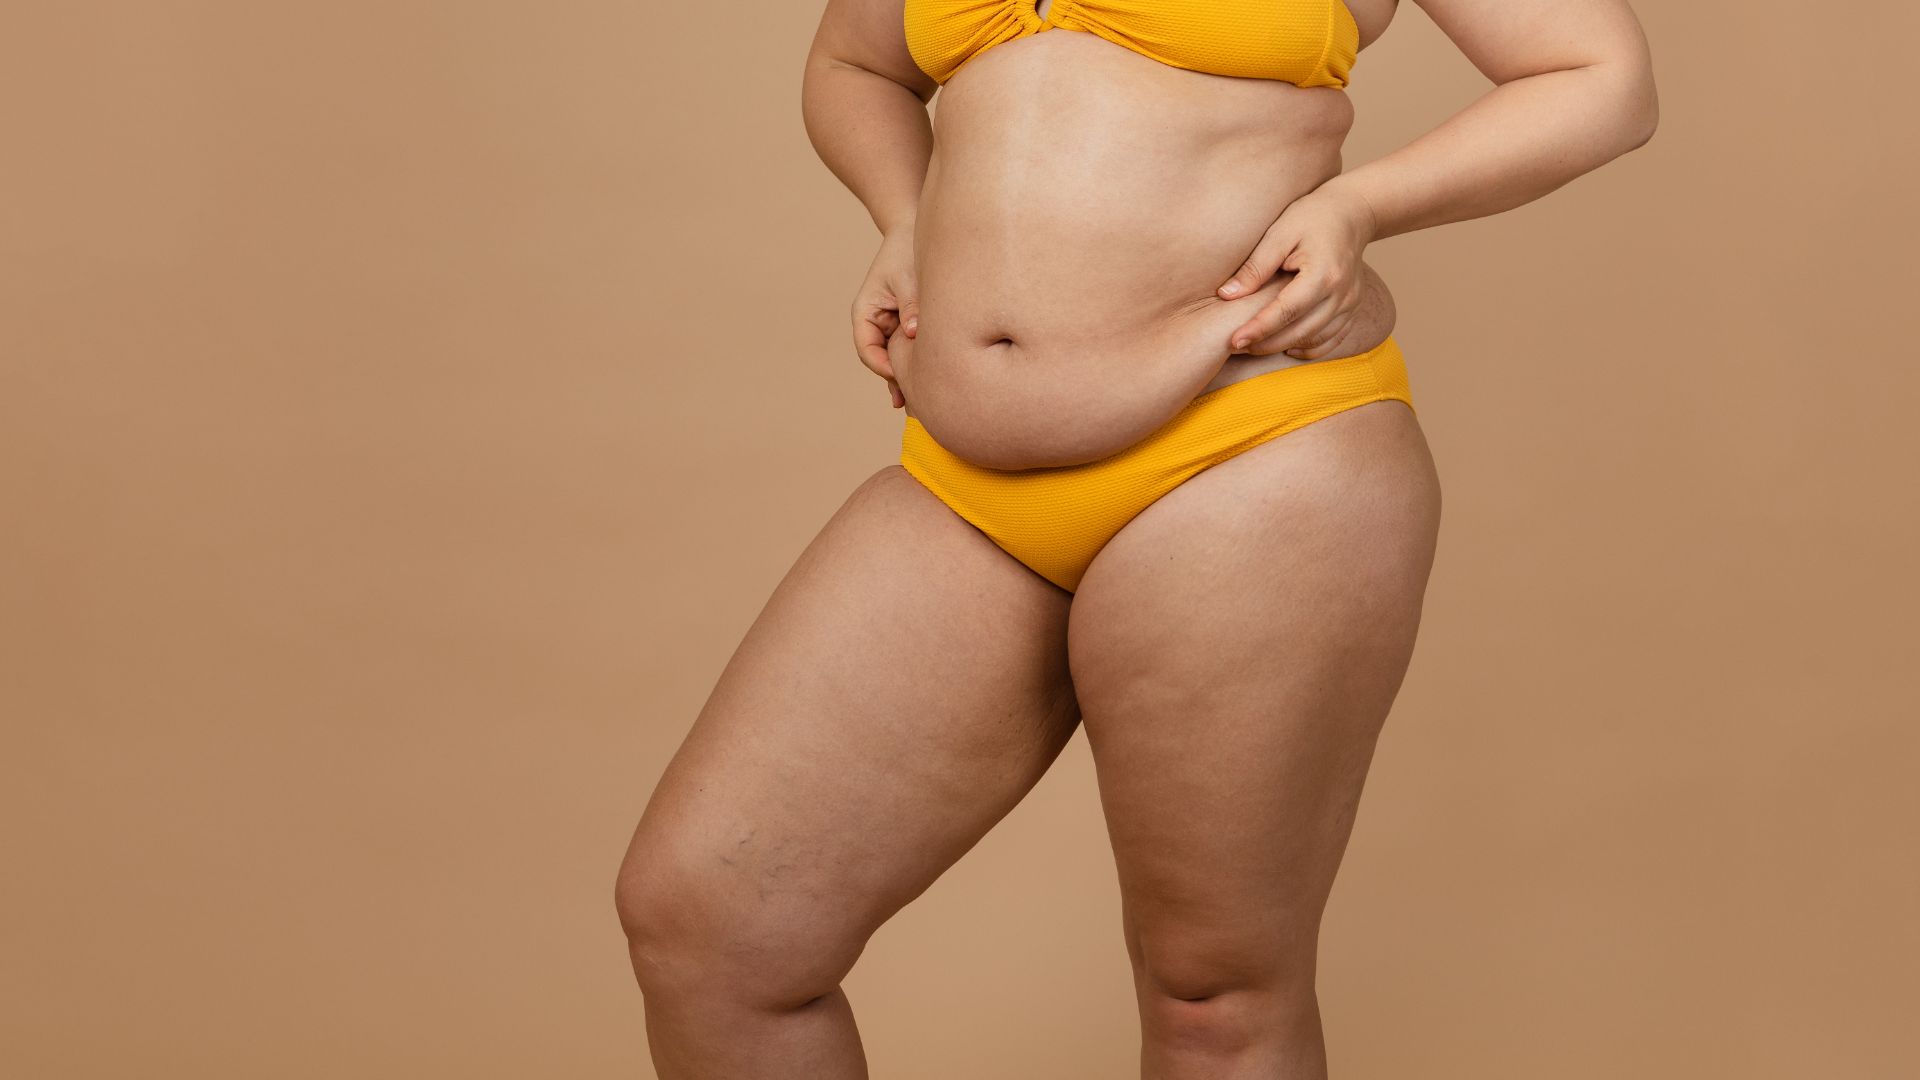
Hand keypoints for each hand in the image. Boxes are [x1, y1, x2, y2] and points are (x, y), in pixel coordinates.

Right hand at [851, 225, 916, 408]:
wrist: (911, 233)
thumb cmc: (904, 251)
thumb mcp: (906, 278)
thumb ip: (910, 307)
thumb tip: (914, 333)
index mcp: (865, 312)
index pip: (867, 349)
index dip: (883, 366)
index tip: (903, 376)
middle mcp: (875, 323)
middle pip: (881, 360)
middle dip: (896, 380)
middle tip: (914, 405)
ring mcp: (891, 326)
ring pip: (896, 358)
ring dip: (908, 377)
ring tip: (922, 405)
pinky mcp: (907, 326)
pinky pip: (910, 350)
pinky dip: (918, 364)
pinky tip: (931, 384)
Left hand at [1216, 180, 1379, 358]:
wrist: (1352, 212)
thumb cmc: (1311, 217)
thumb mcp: (1279, 233)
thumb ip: (1255, 267)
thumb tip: (1226, 295)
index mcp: (1323, 273)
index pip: (1287, 311)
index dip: (1259, 329)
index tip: (1234, 341)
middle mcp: (1341, 293)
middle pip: (1301, 331)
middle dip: (1267, 344)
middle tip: (1237, 347)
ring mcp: (1350, 302)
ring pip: (1316, 339)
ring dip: (1284, 348)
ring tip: (1254, 347)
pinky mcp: (1352, 307)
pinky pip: (1332, 338)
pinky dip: (1309, 348)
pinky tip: (1286, 348)